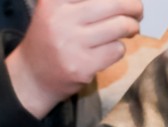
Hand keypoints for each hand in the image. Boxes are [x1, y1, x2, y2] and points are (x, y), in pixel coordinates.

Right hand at [5, 0, 142, 117]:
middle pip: (116, 3)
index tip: (123, 0)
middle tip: (137, 11)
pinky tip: (109, 50)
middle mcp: (61, 20)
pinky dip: (118, 49)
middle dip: (134, 6)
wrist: (30, 78)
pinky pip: (116, 50)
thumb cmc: (50, 39)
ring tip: (129, 30)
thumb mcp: (55, 9)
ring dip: (131, 28)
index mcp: (54, 2)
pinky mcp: (81, 66)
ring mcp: (71, 45)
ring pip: (120, 26)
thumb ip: (82, 1)